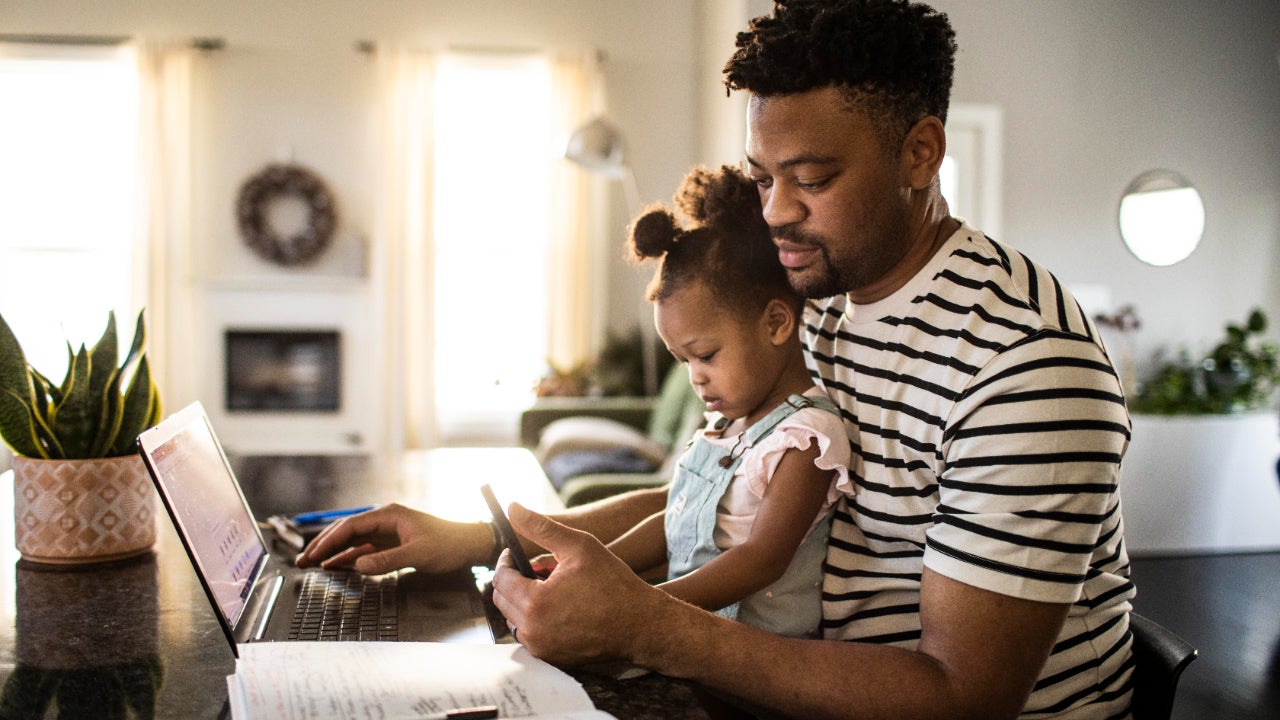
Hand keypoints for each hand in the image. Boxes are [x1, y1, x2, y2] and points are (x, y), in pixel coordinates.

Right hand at [294, 503, 489, 575]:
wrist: (469, 545)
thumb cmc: (448, 544)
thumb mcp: (418, 553)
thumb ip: (388, 560)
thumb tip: (359, 565)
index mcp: (389, 514)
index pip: (351, 526)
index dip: (329, 540)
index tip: (313, 554)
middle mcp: (384, 520)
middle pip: (347, 531)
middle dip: (324, 545)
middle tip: (303, 560)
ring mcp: (387, 532)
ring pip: (353, 541)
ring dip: (333, 552)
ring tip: (311, 564)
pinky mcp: (391, 543)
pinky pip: (363, 549)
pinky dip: (348, 557)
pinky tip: (335, 565)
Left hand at [491, 503, 663, 665]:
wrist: (640, 625)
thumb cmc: (613, 583)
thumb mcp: (579, 546)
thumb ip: (541, 527)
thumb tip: (513, 508)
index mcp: (534, 602)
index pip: (499, 579)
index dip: (505, 561)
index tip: (515, 553)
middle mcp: (532, 630)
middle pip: (503, 600)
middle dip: (515, 580)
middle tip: (540, 569)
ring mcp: (541, 648)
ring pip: (514, 618)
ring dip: (524, 600)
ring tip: (553, 587)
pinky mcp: (551, 658)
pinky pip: (530, 634)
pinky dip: (536, 619)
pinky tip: (560, 607)